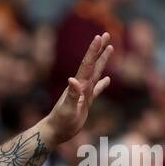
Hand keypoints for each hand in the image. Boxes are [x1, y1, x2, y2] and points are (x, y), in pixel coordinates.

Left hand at [42, 32, 112, 146]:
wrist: (54, 132)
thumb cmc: (60, 122)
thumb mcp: (66, 109)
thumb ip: (71, 95)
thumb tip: (72, 79)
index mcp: (79, 86)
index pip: (87, 64)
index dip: (93, 51)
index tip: (99, 36)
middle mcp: (81, 86)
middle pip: (92, 64)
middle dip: (99, 49)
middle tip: (106, 34)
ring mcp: (84, 94)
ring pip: (96, 73)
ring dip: (102, 61)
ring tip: (110, 48)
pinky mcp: (85, 103)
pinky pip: (97, 90)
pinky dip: (103, 84)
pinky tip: (108, 79)